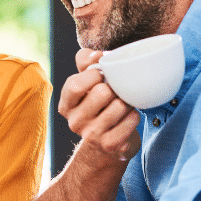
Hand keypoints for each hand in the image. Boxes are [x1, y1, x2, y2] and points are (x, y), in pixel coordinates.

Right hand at [59, 49, 140, 163]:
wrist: (106, 142)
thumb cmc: (97, 104)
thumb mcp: (86, 81)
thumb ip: (86, 61)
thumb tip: (98, 55)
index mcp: (66, 105)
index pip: (75, 85)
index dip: (93, 75)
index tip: (102, 74)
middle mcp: (75, 122)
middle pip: (101, 93)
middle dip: (114, 88)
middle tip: (115, 92)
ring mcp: (92, 136)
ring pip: (119, 105)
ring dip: (126, 101)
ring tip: (122, 104)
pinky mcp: (110, 145)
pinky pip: (132, 119)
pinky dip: (134, 114)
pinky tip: (128, 117)